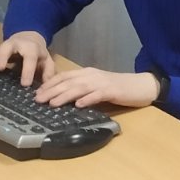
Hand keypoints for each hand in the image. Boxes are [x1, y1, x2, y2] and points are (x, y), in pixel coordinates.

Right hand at [0, 30, 54, 87]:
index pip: (29, 58)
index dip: (27, 70)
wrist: (28, 36)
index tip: (25, 85)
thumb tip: (48, 86)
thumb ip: (48, 72)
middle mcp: (15, 45)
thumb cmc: (38, 53)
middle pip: (6, 49)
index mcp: (30, 48)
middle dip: (1, 58)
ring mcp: (3, 47)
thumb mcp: (47, 60)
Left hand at [35, 68, 158, 108]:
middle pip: (68, 82)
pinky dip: (87, 99)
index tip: (37, 92)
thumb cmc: (118, 88)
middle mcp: (92, 76)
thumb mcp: (97, 86)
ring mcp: (102, 83)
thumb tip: (64, 98)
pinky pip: (98, 94)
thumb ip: (83, 89)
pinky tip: (79, 105)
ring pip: (80, 87)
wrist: (141, 85)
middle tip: (38, 99)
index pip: (65, 76)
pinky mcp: (112, 91)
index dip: (50, 83)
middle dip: (52, 90)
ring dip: (64, 95)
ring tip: (52, 103)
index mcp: (87, 73)